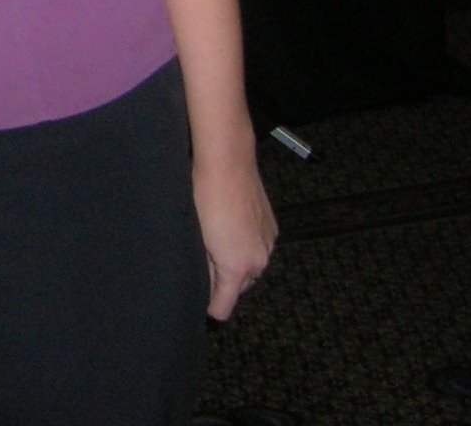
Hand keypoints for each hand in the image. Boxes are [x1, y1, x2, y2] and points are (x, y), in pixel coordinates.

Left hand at [192, 148, 275, 320]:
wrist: (228, 163)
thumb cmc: (205, 198)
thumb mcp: (198, 239)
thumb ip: (205, 269)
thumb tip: (205, 286)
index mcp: (237, 268)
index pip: (223, 307)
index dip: (209, 304)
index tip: (199, 298)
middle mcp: (258, 261)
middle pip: (238, 288)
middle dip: (222, 281)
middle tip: (203, 260)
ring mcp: (269, 244)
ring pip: (250, 268)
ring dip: (235, 263)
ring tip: (215, 241)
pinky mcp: (272, 228)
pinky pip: (258, 248)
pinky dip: (246, 246)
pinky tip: (230, 229)